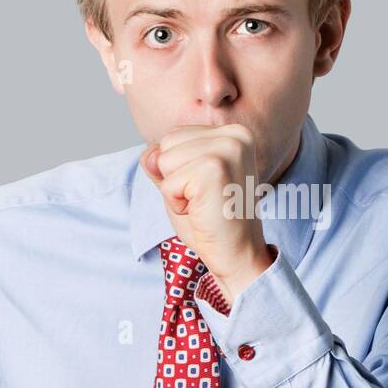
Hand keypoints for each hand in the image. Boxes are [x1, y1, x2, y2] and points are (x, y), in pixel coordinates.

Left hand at [141, 123, 276, 302]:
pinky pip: (168, 183)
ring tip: (202, 204)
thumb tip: (150, 154)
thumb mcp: (181, 182)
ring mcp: (227, 150)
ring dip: (174, 190)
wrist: (237, 253)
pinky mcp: (214, 169)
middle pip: (167, 143)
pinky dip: (176, 204)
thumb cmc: (211, 220)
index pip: (174, 136)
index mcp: (232, 133)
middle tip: (203, 198)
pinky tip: (201, 211)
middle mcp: (235, 135)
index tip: (205, 188)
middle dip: (174, 176)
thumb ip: (162, 162)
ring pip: (164, 160)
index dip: (178, 169)